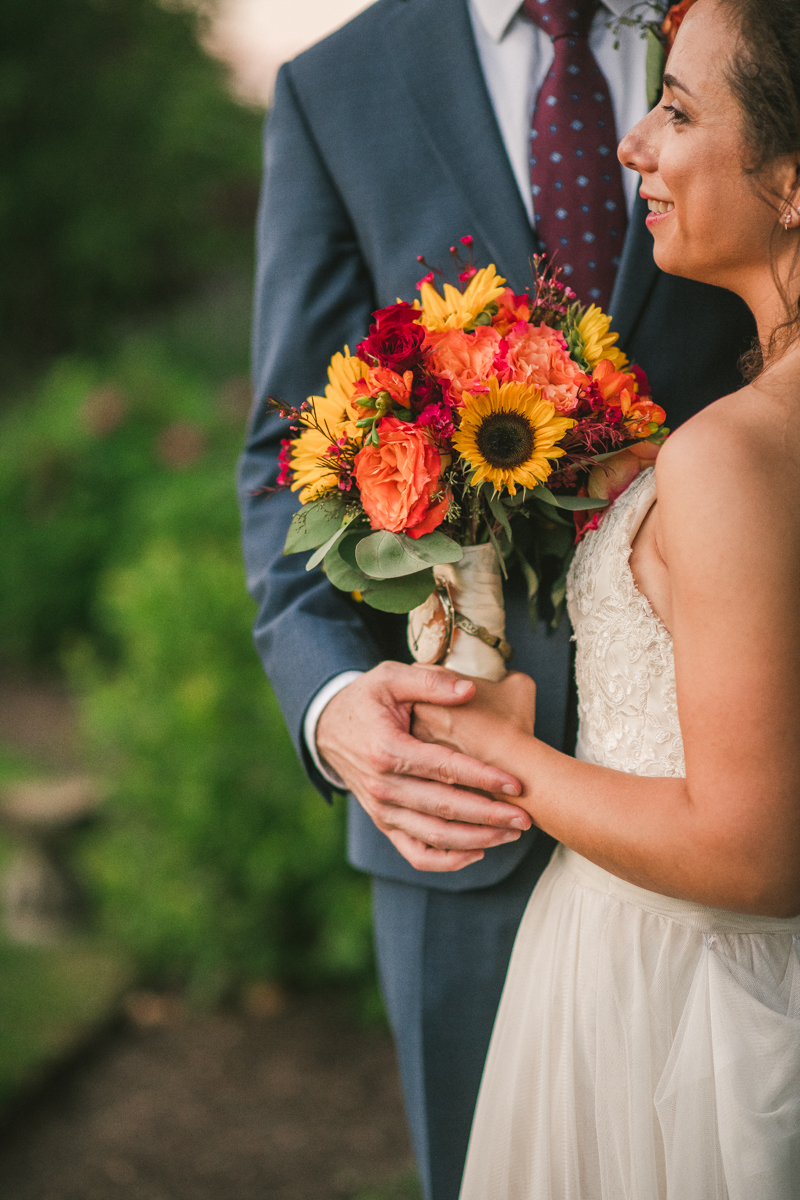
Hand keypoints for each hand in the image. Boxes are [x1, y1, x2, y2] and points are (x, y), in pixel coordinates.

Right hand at [315, 661, 530, 872]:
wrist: (328, 728)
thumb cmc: (366, 699)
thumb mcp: (390, 677)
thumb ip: (429, 682)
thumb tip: (468, 691)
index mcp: (386, 750)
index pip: (443, 768)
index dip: (482, 777)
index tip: (516, 783)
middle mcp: (383, 786)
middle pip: (445, 808)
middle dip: (489, 815)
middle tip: (526, 817)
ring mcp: (383, 810)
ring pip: (435, 837)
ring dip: (477, 839)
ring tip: (512, 833)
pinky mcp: (384, 824)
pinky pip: (416, 854)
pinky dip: (447, 862)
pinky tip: (478, 852)